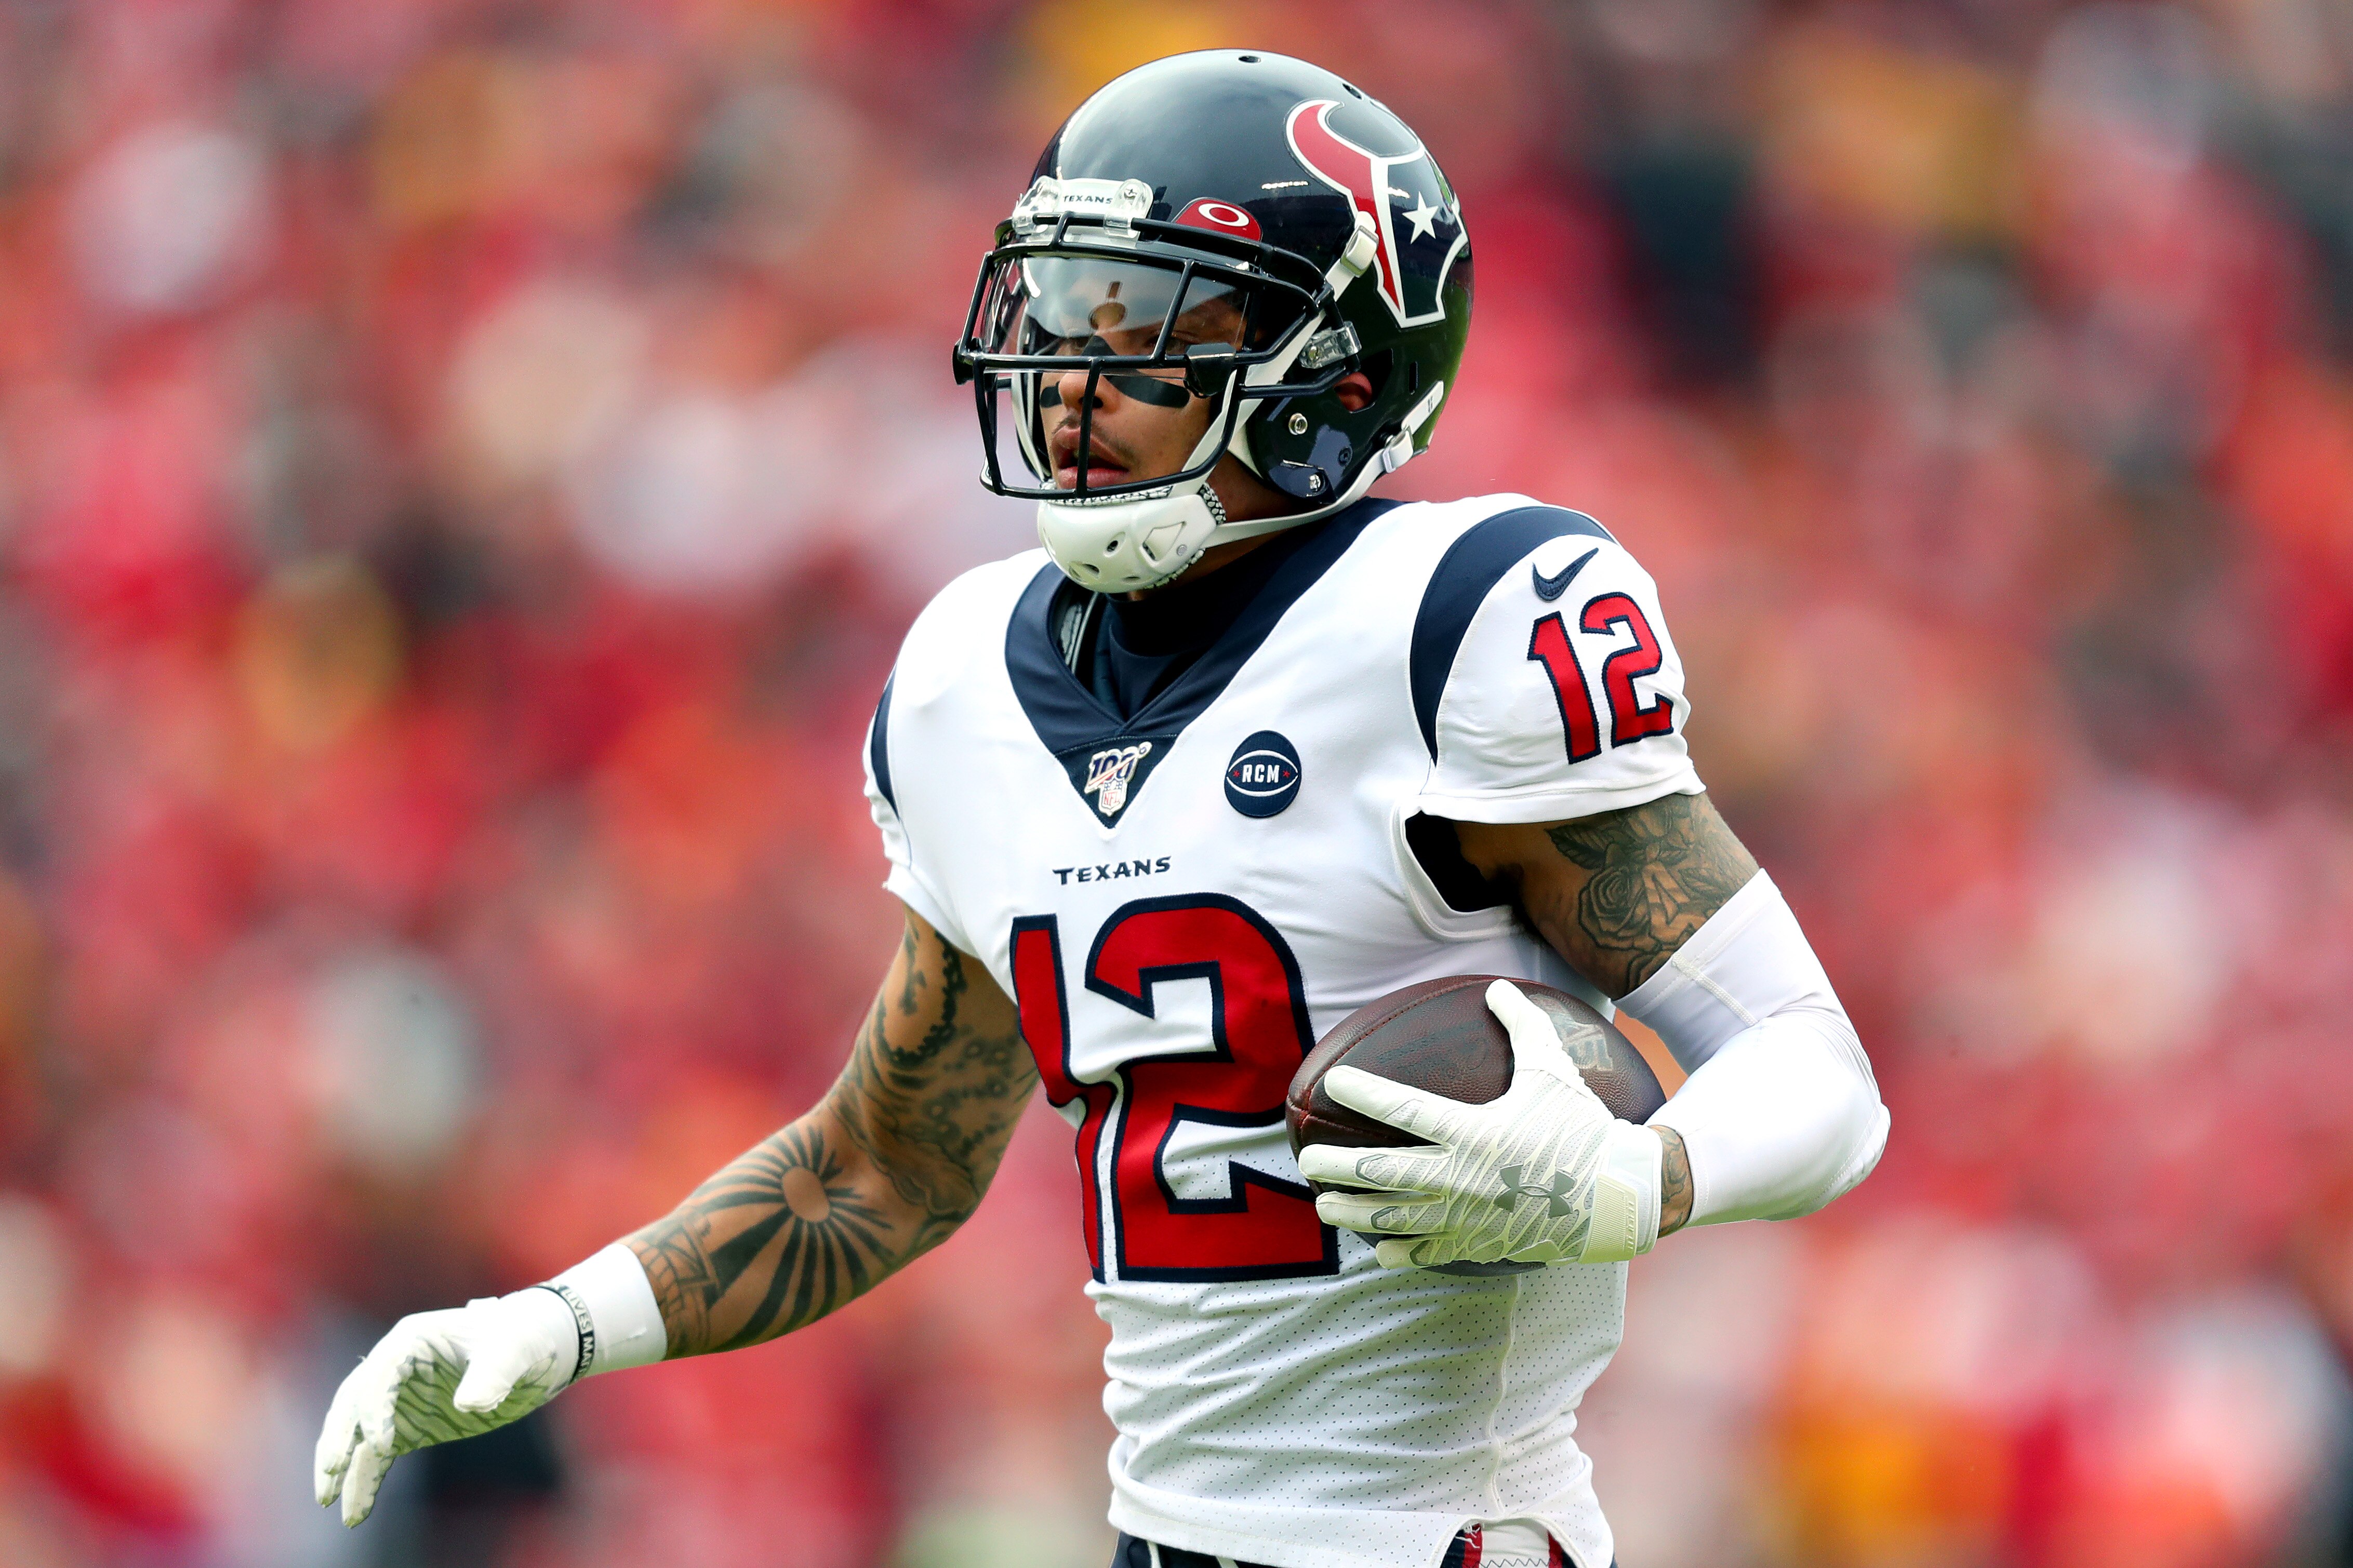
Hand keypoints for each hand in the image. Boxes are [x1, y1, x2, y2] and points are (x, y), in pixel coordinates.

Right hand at [314, 1287, 581, 1526]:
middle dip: (340, 1439)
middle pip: (353, 1404)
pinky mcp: (406, 1427)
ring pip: (358, 1434)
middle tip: (332, 1474)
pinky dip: (365, 1481)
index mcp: (411, 1340)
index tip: (386, 1444)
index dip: (376, 1408)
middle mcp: (394, 1369)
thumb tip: (471, 1404)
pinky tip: (355, 1513)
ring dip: (342, 1465)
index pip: (379, 1375)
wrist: (532, 1349)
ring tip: (329, 1500)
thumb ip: (493, 1373)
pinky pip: (377, 1457)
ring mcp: (397, 1400)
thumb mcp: (514, 1348)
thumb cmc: (520, 1337)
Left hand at [1296, 979, 1661, 1268]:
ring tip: (1323, 1206)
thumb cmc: (1583, 1127)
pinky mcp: (1480, 1242)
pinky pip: (1429, 1251)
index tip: (1336, 1082)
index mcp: (1476, 1131)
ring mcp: (1468, 1216)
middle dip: (1338, 1166)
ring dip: (1354, 1213)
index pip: (1405, 1109)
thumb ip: (1524, 1025)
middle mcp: (1463, 1176)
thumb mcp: (1554, 1070)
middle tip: (1306, 1160)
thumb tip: (1498, 986)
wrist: (1619, 1195)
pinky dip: (1399, 1250)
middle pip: (1384, 1172)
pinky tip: (1376, 1247)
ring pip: (1396, 1217)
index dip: (1366, 1094)